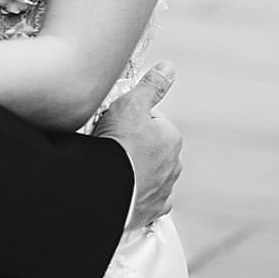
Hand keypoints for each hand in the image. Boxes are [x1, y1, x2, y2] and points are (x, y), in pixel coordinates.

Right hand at [94, 63, 182, 232]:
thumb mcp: (130, 103)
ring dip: (138, 171)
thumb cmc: (118, 141)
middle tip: (110, 142)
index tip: (114, 122)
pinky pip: (148, 200)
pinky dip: (139, 195)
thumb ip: (151, 86)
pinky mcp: (152, 210)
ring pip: (153, 175)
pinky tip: (124, 190)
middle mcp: (173, 165)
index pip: (153, 121)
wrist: (105, 185)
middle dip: (136, 146)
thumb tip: (169, 67)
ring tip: (112, 166)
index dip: (131, 118)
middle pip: (153, 149)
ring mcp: (164, 190)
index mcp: (171, 138)